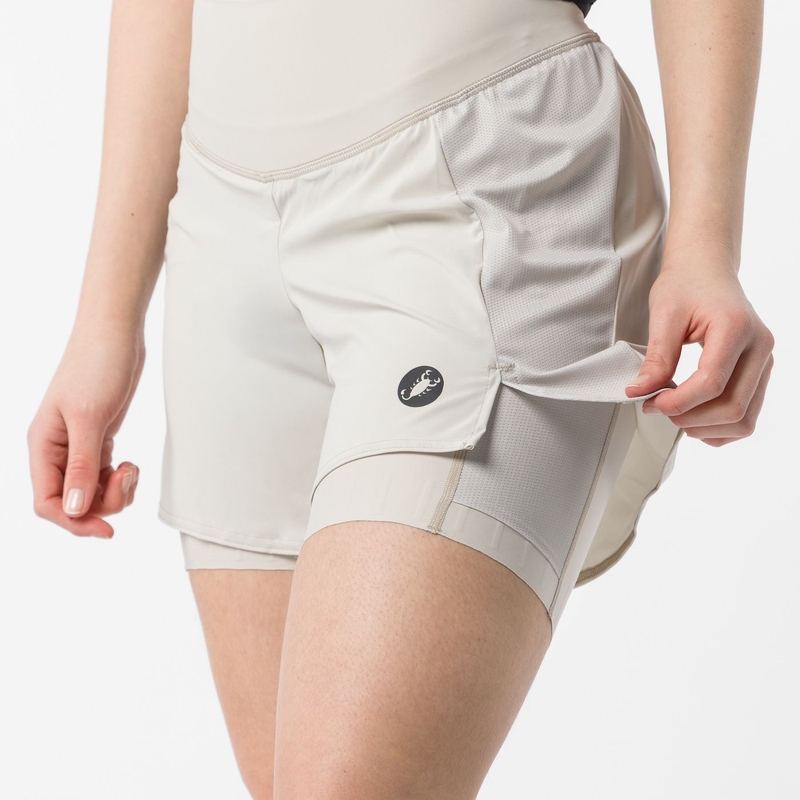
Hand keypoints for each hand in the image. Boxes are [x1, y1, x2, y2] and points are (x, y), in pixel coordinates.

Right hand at [27, 323, 145, 537]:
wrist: (116, 335)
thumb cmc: (96, 366)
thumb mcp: (89, 418)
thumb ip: (82, 466)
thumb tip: (74, 510)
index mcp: (43, 446)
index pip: (48, 502)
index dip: (74, 521)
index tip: (107, 529)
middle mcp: (57, 451)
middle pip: (73, 502)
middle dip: (103, 503)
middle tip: (127, 478)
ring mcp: (79, 446)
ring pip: (92, 491)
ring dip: (115, 491)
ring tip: (132, 467)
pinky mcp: (100, 438)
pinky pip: (105, 476)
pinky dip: (120, 479)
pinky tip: (131, 464)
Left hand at [624, 251, 774, 446]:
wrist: (706, 271)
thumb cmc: (686, 285)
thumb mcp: (664, 314)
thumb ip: (656, 357)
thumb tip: (640, 392)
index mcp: (737, 328)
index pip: (711, 383)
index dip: (677, 402)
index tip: (649, 401)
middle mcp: (760, 347)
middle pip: (732, 407)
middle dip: (689, 418)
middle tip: (658, 408)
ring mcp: (764, 362)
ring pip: (744, 419)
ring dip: (705, 428)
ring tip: (675, 413)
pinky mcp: (760, 373)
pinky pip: (748, 416)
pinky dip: (720, 427)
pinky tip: (694, 416)